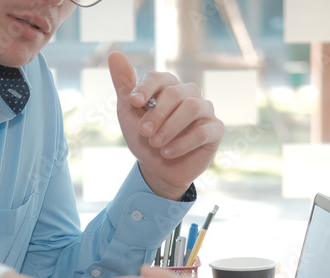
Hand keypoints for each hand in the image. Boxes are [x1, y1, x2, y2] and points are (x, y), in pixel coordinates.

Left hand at [108, 52, 223, 200]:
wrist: (158, 170)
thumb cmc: (144, 139)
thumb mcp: (129, 114)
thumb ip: (124, 86)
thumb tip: (114, 54)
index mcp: (168, 87)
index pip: (159, 77)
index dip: (146, 88)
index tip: (134, 102)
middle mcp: (189, 94)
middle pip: (175, 93)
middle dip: (157, 113)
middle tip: (144, 132)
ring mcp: (205, 110)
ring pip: (192, 107)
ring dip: (170, 127)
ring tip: (156, 144)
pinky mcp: (215, 130)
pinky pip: (203, 131)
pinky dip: (183, 143)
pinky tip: (168, 153)